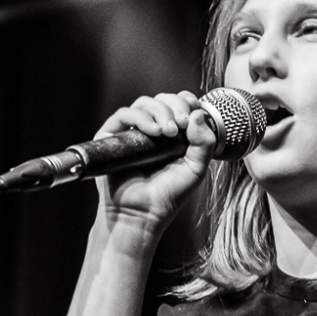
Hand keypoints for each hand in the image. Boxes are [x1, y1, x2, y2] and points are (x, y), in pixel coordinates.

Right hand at [94, 92, 216, 232]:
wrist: (141, 215)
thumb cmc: (166, 196)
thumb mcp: (196, 169)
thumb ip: (204, 143)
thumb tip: (198, 114)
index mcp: (172, 135)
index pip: (179, 104)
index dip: (186, 101)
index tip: (192, 112)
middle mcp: (151, 130)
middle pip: (162, 100)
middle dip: (175, 106)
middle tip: (181, 124)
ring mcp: (131, 132)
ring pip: (144, 104)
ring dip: (159, 112)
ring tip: (168, 132)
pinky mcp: (112, 137)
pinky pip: (124, 115)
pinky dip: (140, 118)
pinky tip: (153, 132)